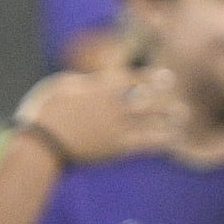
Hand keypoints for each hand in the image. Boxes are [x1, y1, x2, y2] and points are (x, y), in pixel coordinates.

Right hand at [14, 59, 175, 168]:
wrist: (41, 143)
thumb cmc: (44, 112)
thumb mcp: (59, 86)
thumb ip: (81, 82)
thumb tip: (90, 81)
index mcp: (100, 87)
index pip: (134, 79)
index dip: (152, 78)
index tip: (166, 76)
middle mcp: (114, 104)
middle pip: (148, 98)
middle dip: (165, 96)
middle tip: (179, 97)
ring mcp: (117, 126)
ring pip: (152, 119)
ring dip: (168, 116)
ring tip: (182, 115)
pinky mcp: (116, 147)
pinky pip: (145, 143)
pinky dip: (161, 140)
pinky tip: (173, 140)